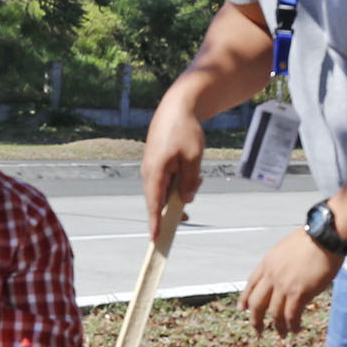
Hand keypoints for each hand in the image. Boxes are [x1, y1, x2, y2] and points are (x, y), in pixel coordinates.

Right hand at [143, 100, 206, 230]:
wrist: (177, 107)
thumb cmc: (184, 130)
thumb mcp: (193, 158)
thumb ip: (190, 181)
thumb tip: (186, 200)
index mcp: (155, 171)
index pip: (154, 204)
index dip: (155, 222)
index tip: (155, 238)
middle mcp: (149, 172)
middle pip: (157, 201)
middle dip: (171, 211)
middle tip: (186, 219)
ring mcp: (152, 167)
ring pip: (163, 190)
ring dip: (178, 193)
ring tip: (197, 182)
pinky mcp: (157, 163)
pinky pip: (165, 180)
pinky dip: (177, 183)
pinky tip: (192, 175)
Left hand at [241, 230, 343, 333]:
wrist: (324, 236)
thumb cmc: (313, 239)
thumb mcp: (286, 249)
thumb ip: (281, 264)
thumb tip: (286, 276)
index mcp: (268, 263)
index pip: (251, 284)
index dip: (245, 299)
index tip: (242, 309)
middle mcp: (272, 276)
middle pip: (257, 303)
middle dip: (255, 320)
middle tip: (258, 330)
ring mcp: (284, 285)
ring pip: (274, 313)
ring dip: (278, 327)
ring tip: (282, 335)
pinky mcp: (299, 293)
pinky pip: (291, 315)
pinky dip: (292, 325)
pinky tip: (295, 330)